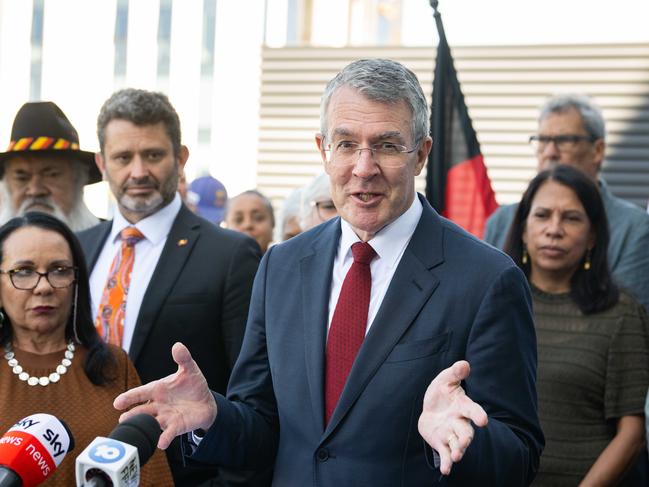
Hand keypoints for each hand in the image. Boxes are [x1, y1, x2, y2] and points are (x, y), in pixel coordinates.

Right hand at [113, 342, 217, 448]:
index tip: (117, 402)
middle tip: (122, 420)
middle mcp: (157, 404)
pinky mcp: (175, 426)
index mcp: (157, 389)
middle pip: (141, 410)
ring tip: (135, 430)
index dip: (129, 397)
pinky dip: (164, 438)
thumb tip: (178, 346)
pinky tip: (161, 443)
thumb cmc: (192, 385)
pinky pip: (168, 433)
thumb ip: (183, 358)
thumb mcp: (190, 369)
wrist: (206, 402)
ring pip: (151, 423)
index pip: (140, 393)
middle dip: (132, 415)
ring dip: (144, 427)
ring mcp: (165, 416)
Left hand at [417, 360, 487, 475]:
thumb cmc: (441, 393)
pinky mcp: (442, 444)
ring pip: (458, 444)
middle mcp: (459, 422)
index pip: (472, 410)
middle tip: (466, 442)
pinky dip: (446, 463)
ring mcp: (451, 434)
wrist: (430, 409)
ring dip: (458, 451)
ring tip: (456, 456)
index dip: (477, 415)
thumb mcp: (445, 380)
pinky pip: (445, 454)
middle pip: (466, 432)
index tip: (483, 420)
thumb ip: (455, 373)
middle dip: (466, 437)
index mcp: (462, 406)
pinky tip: (445, 471)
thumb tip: (464, 363)